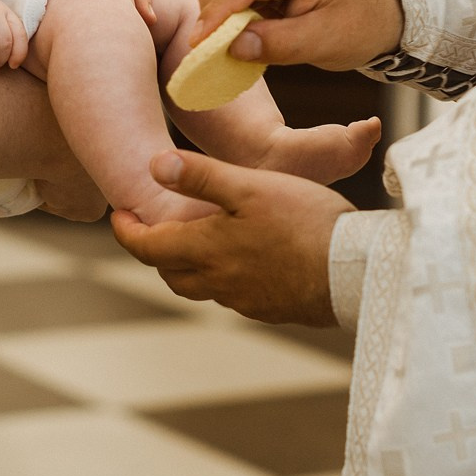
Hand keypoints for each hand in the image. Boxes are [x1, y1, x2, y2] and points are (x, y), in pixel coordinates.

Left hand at [111, 151, 352, 325]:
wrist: (356, 271)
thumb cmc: (305, 222)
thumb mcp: (250, 186)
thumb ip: (200, 176)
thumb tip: (154, 166)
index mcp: (204, 251)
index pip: (145, 248)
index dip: (125, 231)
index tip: (120, 215)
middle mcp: (217, 283)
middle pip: (168, 272)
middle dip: (155, 249)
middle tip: (158, 225)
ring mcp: (244, 301)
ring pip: (200, 286)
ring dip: (190, 264)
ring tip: (203, 237)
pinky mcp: (270, 309)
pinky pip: (233, 294)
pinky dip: (225, 275)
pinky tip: (247, 256)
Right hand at [192, 0, 403, 70]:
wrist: (381, 12)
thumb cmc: (359, 26)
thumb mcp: (323, 41)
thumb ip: (278, 44)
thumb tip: (230, 47)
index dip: (217, 12)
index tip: (199, 44)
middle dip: (211, 5)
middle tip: (213, 46)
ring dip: (216, 2)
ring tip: (229, 37)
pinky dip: (225, 1)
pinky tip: (239, 25)